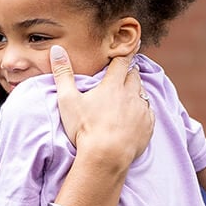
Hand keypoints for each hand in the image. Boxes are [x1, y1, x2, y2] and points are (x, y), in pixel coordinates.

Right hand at [49, 45, 152, 164]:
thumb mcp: (68, 100)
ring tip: (129, 93)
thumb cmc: (85, 129)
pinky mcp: (148, 126)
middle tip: (125, 72)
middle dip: (129, 72)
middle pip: (134, 76)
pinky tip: (136, 114)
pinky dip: (143, 110)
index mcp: (113, 85)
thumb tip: (56, 49)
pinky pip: (149, 112)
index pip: (121, 63)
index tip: (128, 48)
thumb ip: (63, 73)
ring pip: (143, 93)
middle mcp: (131, 94)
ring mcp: (141, 110)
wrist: (106, 157)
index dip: (123, 55)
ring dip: (136, 90)